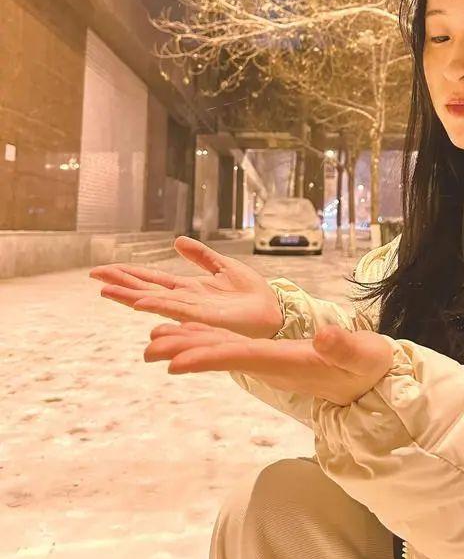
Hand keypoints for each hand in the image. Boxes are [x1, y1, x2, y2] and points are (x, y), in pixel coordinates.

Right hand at [89, 237, 283, 338]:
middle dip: (121, 283)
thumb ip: (201, 256)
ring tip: (106, 290)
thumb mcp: (223, 266)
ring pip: (154, 301)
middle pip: (146, 289)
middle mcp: (184, 300)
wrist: (272, 311)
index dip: (129, 274)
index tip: (105, 269)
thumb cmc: (251, 294)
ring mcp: (192, 310)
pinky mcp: (204, 316)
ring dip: (130, 296)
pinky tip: (140, 301)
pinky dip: (157, 305)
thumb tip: (176, 241)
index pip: (152, 279)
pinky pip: (176, 309)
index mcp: (188, 289)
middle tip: (95, 276)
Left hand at [142, 321, 395, 406]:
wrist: (370, 382)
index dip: (207, 357)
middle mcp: (270, 365)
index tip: (175, 362)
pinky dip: (207, 339)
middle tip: (147, 348)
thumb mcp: (363, 354)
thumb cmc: (367, 367)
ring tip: (154, 340)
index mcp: (286, 362)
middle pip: (220, 356)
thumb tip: (327, 335)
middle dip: (185, 351)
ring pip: (221, 351)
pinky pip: (232, 347)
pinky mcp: (270, 356)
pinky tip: (189, 335)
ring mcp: (268, 362)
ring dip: (189, 345)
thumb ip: (344, 346)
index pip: (240, 358)